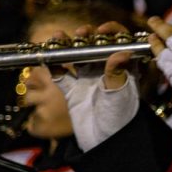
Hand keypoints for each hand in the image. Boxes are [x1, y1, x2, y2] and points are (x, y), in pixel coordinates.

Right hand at [50, 24, 139, 151]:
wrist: (106, 142)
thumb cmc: (120, 117)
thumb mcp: (120, 94)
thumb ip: (117, 73)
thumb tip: (121, 52)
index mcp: (124, 69)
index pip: (121, 43)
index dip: (113, 32)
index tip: (103, 29)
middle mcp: (106, 71)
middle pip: (95, 46)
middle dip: (87, 36)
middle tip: (81, 32)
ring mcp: (88, 80)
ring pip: (75, 57)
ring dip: (67, 46)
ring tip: (59, 37)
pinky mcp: (72, 91)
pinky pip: (60, 75)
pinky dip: (53, 66)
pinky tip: (47, 57)